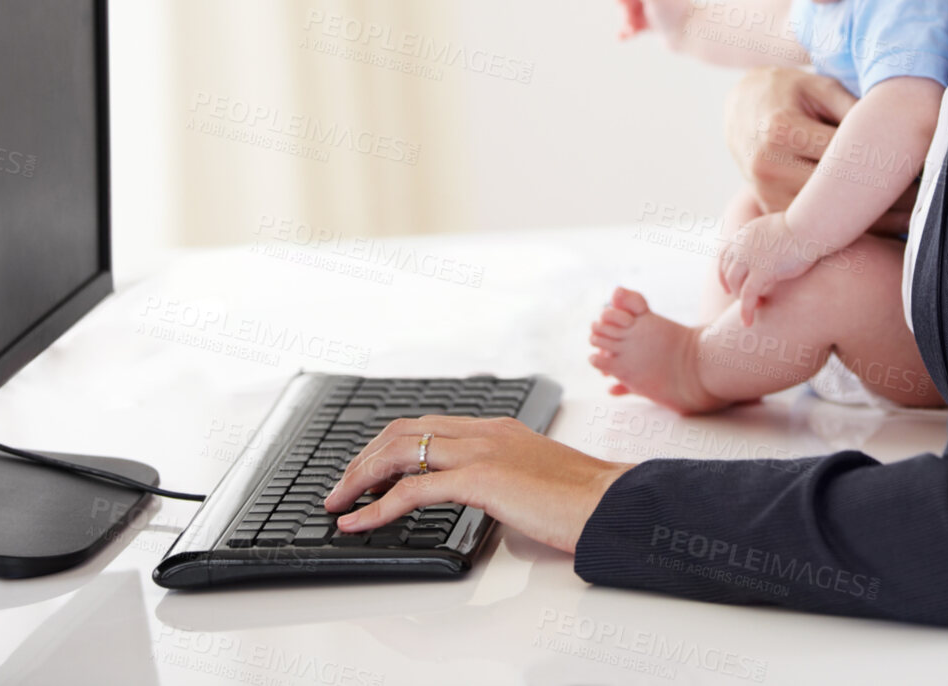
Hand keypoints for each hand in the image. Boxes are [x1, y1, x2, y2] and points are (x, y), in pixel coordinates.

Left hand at [321, 415, 631, 554]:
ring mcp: (482, 450)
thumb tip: (488, 500)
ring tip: (338, 503)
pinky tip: (360, 523)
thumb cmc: (583, 499)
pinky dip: (378, 506)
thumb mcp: (535, 479)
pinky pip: (414, 488)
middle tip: (340, 487)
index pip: (427, 424)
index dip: (387, 445)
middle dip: (364, 458)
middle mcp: (485, 431)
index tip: (367, 469)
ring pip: (401, 450)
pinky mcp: (481, 478)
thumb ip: (506, 479)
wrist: (609, 502)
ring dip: (360, 477)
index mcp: (498, 428)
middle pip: (404, 430)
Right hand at [617, 0, 691, 47]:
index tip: (620, 0)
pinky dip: (627, 32)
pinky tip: (620, 38)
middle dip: (625, 9)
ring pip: (630, 13)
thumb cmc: (676, 12)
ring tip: (630, 31)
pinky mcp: (653, 25)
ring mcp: (653, 10)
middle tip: (629, 18)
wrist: (693, 35)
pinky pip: (635, 27)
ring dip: (626, 21)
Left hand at [717, 211, 820, 325]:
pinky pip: (747, 296)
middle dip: (734, 289)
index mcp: (744, 234)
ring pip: (736, 285)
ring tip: (755, 308)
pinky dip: (745, 310)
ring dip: (742, 300)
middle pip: (728, 273)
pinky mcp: (761, 271)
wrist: (809, 225)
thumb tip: (775, 244)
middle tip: (745, 301)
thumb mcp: (776, 226)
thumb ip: (768, 238)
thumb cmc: (802, 226)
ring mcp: (749, 259)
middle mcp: (741, 246)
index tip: (728, 286)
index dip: (724, 273)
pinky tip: (747, 322)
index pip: (724, 256)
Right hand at [723, 67, 918, 236]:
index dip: (888, 161)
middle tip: (929, 194)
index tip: (924, 167)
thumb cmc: (791, 91)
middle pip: (839, 192)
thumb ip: (856, 110)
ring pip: (830, 219)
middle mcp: (768, 165)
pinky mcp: (771, 214)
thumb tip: (900, 136)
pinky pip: (817, 229)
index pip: (846, 153)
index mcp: (781, 128)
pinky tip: (889, 225)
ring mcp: (766, 194)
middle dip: (888, 196)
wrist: (741, 108)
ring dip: (876, 220)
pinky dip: (853, 229)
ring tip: (916, 213)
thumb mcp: (822, 87)